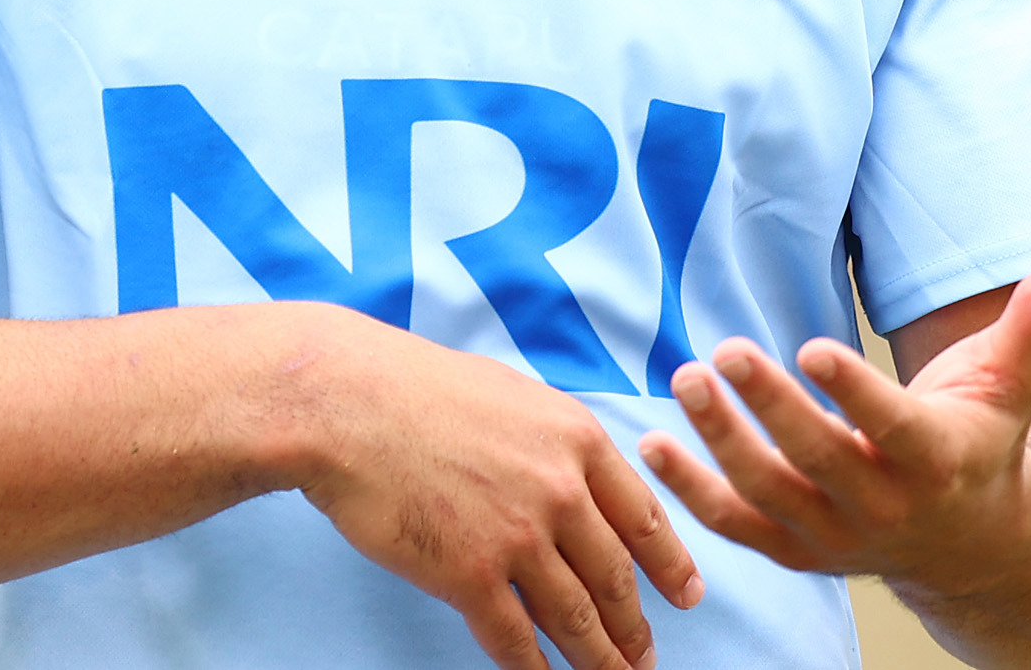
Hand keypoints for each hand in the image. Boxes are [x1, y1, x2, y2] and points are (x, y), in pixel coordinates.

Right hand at [290, 308, 704, 669]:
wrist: (344, 402)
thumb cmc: (411, 387)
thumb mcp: (508, 393)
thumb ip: (551, 439)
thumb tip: (573, 474)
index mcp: (576, 439)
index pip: (644, 516)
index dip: (670, 564)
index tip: (686, 595)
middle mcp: (561, 491)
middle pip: (616, 578)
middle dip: (636, 627)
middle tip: (646, 656)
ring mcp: (518, 536)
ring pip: (578, 619)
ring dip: (600, 660)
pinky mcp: (470, 575)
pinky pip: (515, 640)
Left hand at [637, 259, 1030, 596]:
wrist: (982, 547)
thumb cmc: (987, 441)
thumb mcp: (1016, 384)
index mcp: (938, 458)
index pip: (891, 425)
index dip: (853, 391)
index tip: (811, 346)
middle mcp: (884, 505)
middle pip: (817, 459)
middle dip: (770, 407)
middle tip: (725, 351)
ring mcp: (836, 536)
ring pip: (768, 494)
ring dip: (720, 440)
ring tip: (684, 380)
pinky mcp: (797, 550)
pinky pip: (736, 526)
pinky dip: (691, 492)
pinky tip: (653, 445)